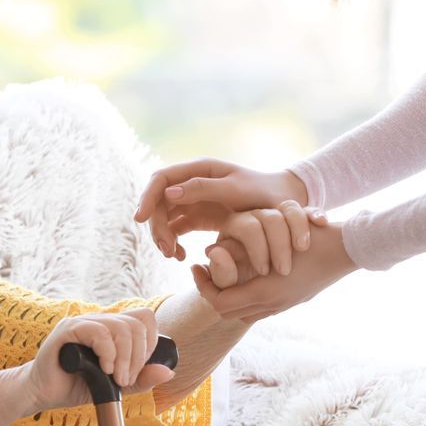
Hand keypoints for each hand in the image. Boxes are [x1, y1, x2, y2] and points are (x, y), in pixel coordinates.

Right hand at [19, 308, 175, 414]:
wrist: (43, 394)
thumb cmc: (76, 386)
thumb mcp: (116, 386)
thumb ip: (141, 379)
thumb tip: (168, 372)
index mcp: (111, 328)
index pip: (143, 319)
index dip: (149, 342)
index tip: (138, 368)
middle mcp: (99, 320)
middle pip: (136, 324)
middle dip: (138, 356)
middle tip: (126, 379)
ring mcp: (83, 322)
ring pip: (120, 327)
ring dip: (124, 358)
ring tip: (115, 378)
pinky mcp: (68, 330)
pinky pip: (98, 332)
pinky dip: (107, 353)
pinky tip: (103, 369)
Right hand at [133, 158, 309, 259]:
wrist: (285, 205)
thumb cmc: (264, 193)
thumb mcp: (236, 190)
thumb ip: (204, 188)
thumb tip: (169, 193)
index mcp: (199, 169)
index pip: (161, 179)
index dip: (147, 197)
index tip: (140, 219)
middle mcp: (193, 183)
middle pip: (160, 202)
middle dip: (157, 225)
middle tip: (166, 249)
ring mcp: (195, 201)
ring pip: (165, 218)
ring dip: (163, 237)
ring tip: (173, 255)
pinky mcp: (200, 218)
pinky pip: (177, 230)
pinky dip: (174, 243)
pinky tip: (180, 256)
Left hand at [191, 219, 356, 322]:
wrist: (346, 249)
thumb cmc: (310, 239)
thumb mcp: (273, 240)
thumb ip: (241, 252)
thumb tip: (212, 252)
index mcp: (264, 292)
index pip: (219, 302)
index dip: (203, 286)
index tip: (196, 266)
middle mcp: (272, 304)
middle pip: (228, 312)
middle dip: (213, 293)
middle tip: (204, 271)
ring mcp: (284, 305)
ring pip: (244, 313)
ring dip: (230, 297)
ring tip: (222, 275)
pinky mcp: (293, 300)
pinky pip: (260, 308)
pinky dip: (247, 297)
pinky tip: (246, 276)